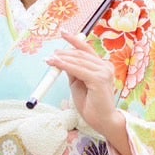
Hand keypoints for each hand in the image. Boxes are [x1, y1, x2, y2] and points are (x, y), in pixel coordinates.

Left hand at [47, 32, 131, 154]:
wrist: (102, 121)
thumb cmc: (91, 105)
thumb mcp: (78, 84)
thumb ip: (73, 72)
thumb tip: (62, 59)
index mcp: (103, 66)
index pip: (87, 49)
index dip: (74, 40)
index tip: (63, 32)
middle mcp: (105, 66)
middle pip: (81, 54)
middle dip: (63, 53)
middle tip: (50, 55)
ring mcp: (104, 72)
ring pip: (78, 60)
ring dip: (62, 59)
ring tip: (49, 60)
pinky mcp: (99, 79)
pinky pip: (78, 69)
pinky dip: (64, 65)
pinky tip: (55, 64)